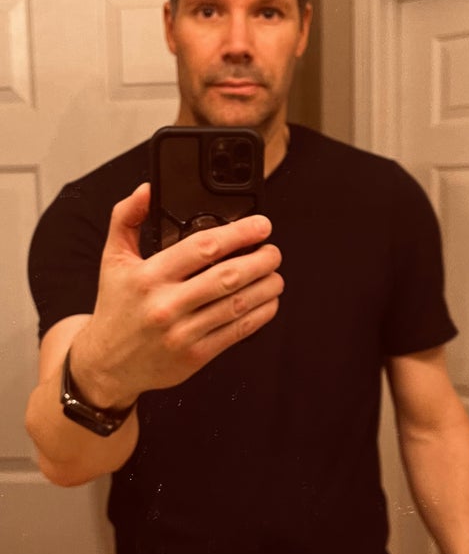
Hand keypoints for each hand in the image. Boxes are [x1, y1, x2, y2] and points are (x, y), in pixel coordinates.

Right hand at [70, 183, 282, 406]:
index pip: (202, 247)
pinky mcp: (195, 356)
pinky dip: (260, 315)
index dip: (239, 233)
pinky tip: (268, 302)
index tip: (261, 226)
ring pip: (237, 304)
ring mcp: (182, 332)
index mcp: (148, 276)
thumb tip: (146, 190)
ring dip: (266, 287)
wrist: (107, 363)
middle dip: (260, 260)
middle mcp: (166, 304)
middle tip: (273, 251)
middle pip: (227, 276)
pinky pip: (236, 332)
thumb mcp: (113, 259)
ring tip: (275, 275)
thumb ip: (126, 218)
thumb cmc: (116, 307)